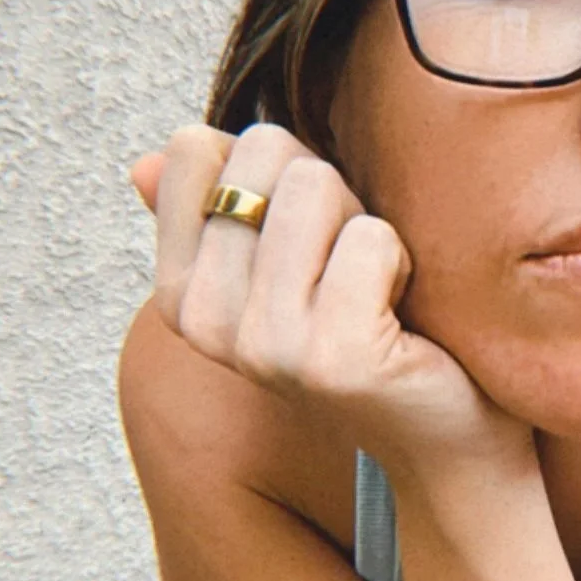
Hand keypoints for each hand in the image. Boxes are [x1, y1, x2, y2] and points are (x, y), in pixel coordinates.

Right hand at [132, 124, 538, 492]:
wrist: (437, 433)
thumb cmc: (364, 324)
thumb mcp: (279, 260)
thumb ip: (212, 209)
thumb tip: (143, 163)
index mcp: (176, 293)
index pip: (193, 148)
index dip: (271, 168)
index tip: (302, 235)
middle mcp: (204, 321)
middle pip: (266, 153)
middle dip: (326, 192)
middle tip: (346, 267)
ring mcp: (265, 343)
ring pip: (315, 185)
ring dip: (364, 224)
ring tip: (372, 289)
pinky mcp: (332, 355)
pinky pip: (370, 238)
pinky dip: (401, 260)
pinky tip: (397, 317)